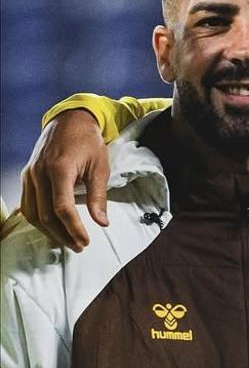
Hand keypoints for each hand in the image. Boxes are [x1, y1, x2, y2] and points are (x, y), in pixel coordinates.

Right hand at [19, 110, 109, 251]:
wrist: (70, 121)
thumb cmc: (88, 143)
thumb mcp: (100, 168)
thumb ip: (99, 196)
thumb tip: (102, 223)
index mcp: (59, 169)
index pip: (62, 208)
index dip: (74, 228)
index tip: (86, 241)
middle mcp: (39, 172)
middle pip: (45, 215)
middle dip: (63, 235)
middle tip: (79, 247)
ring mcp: (30, 174)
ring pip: (33, 213)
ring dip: (50, 231)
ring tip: (68, 241)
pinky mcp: (27, 176)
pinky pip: (27, 204)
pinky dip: (38, 220)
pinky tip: (52, 229)